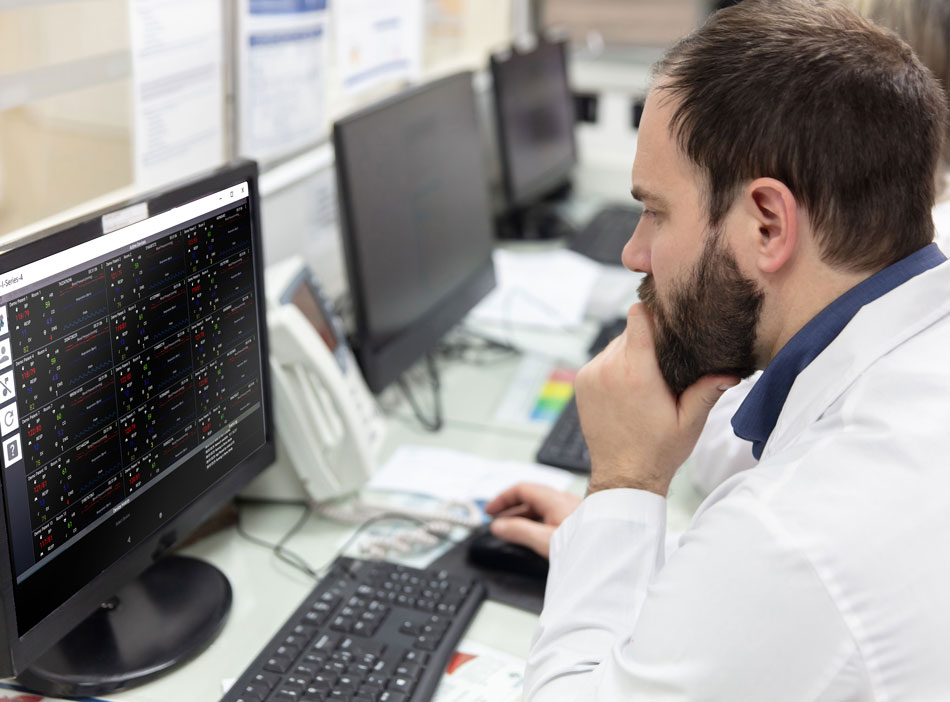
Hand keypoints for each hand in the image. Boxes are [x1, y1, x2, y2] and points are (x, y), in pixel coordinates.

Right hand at [483, 483, 581, 557]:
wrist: (617, 550)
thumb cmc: (589, 544)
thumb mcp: (546, 541)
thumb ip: (519, 532)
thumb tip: (498, 526)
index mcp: (554, 499)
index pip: (521, 489)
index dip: (502, 498)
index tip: (490, 511)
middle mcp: (564, 500)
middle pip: (531, 497)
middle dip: (511, 508)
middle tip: (497, 522)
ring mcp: (573, 509)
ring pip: (542, 506)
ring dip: (524, 516)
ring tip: (512, 531)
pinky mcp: (580, 521)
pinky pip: (552, 515)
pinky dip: (537, 522)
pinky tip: (536, 536)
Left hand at [575, 303, 738, 496]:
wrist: (623, 476)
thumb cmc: (659, 451)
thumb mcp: (690, 422)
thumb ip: (707, 391)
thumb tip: (731, 372)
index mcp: (637, 372)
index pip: (639, 317)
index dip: (654, 314)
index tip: (667, 321)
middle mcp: (609, 368)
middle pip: (630, 331)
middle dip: (647, 341)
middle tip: (663, 364)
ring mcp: (591, 374)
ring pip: (615, 346)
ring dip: (629, 355)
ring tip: (646, 380)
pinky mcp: (581, 382)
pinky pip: (601, 360)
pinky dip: (614, 367)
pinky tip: (628, 389)